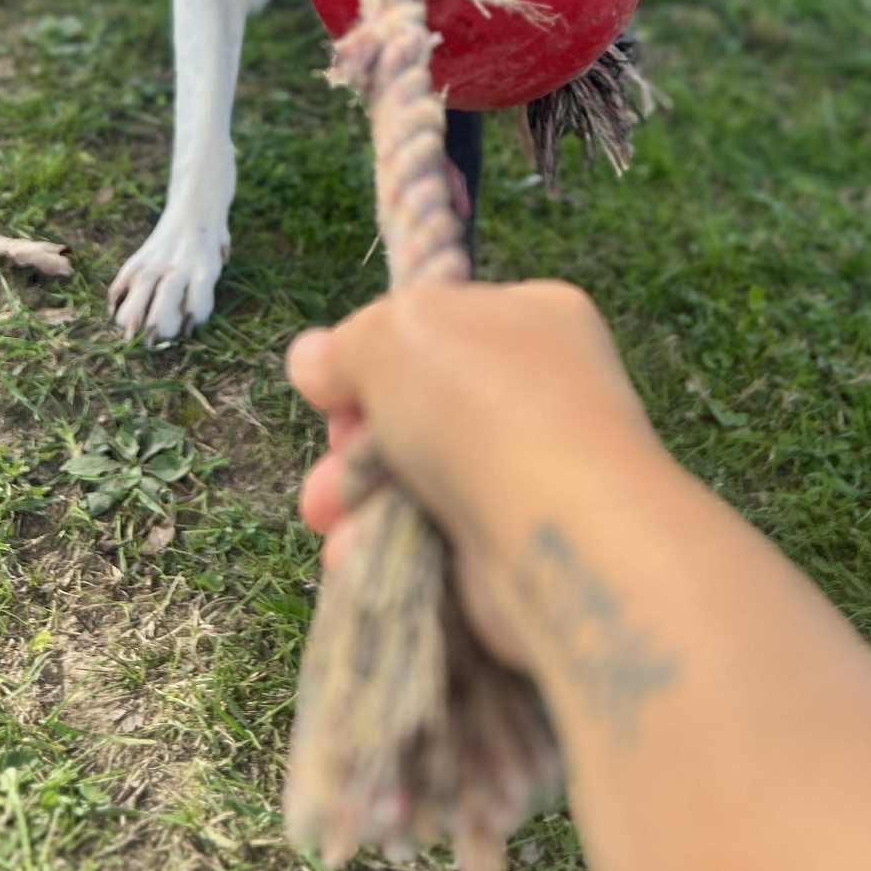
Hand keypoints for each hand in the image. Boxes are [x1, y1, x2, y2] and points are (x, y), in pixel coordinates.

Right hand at [287, 280, 661, 672]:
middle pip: (419, 406)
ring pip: (419, 476)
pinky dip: (392, 544)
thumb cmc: (483, 403)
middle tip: (331, 462)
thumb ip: (346, 343)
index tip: (336, 390)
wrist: (558, 528)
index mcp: (533, 315)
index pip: (438, 324)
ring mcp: (535, 470)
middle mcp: (543, 389)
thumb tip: (311, 360)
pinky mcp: (518, 545)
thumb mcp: (394, 335)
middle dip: (355, 439)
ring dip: (360, 496)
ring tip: (329, 516)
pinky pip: (437, 536)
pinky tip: (359, 554)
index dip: (375, 355)